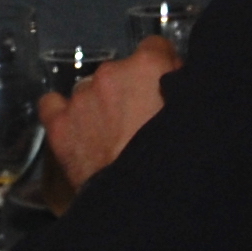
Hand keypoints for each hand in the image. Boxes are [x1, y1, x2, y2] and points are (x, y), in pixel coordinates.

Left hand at [41, 35, 179, 187]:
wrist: (145, 202)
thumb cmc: (181, 162)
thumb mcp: (200, 119)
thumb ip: (186, 89)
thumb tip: (179, 77)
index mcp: (148, 67)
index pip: (154, 48)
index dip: (161, 68)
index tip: (164, 88)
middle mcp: (110, 73)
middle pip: (120, 72)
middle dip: (130, 91)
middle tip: (141, 123)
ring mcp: (80, 97)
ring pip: (89, 91)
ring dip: (100, 106)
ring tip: (111, 137)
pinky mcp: (59, 124)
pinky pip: (51, 105)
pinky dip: (62, 114)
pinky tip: (73, 128)